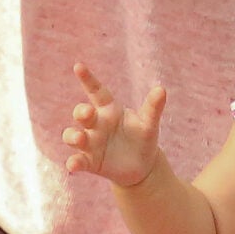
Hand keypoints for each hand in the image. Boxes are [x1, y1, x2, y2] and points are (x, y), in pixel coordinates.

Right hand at [62, 62, 166, 187]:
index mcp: (109, 109)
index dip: (88, 79)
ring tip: (80, 138)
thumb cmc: (143, 138)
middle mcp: (96, 124)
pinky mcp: (89, 162)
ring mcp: (91, 143)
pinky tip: (73, 165)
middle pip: (82, 113)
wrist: (143, 167)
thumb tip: (161, 89)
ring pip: (72, 135)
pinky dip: (74, 163)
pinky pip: (77, 161)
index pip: (96, 91)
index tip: (78, 66)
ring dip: (72, 136)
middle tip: (88, 113)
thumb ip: (153, 107)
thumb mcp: (149, 123)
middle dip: (81, 112)